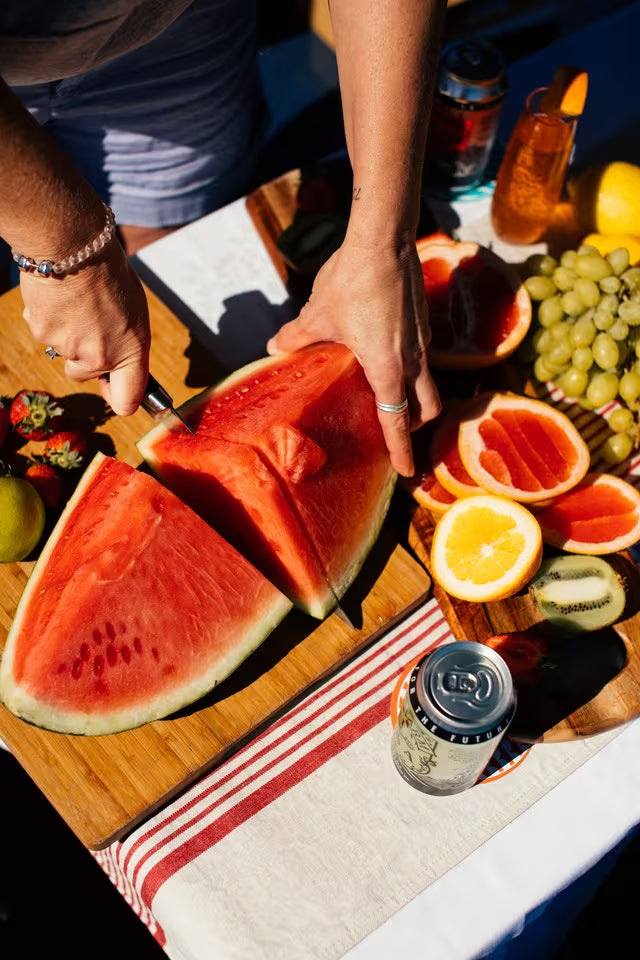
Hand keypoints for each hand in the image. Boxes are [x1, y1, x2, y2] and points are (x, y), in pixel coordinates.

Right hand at [20, 240, 149, 415]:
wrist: (73, 245)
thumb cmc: (109, 271)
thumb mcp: (134, 310)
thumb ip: (126, 341)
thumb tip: (117, 357)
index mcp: (131, 351)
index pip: (127, 401)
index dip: (119, 398)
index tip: (113, 388)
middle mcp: (100, 356)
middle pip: (84, 375)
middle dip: (84, 358)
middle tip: (88, 324)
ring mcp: (68, 348)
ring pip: (63, 351)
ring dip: (67, 333)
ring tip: (75, 301)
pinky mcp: (42, 334)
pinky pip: (45, 333)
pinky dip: (49, 318)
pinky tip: (57, 296)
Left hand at [266, 237, 440, 475]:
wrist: (384, 239)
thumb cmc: (350, 281)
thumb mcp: (317, 315)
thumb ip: (296, 336)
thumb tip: (274, 347)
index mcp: (386, 369)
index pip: (397, 422)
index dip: (402, 449)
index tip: (406, 473)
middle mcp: (412, 359)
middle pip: (427, 407)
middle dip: (416, 425)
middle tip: (396, 431)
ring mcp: (423, 339)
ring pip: (428, 381)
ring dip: (414, 396)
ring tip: (388, 395)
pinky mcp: (423, 320)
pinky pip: (422, 356)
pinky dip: (410, 367)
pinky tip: (385, 352)